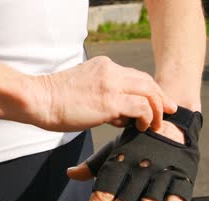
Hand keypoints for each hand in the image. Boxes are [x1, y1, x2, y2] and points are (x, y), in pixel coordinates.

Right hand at [29, 56, 176, 131]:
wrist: (39, 99)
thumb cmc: (55, 100)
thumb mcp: (83, 89)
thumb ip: (103, 95)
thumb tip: (119, 113)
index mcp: (103, 66)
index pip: (134, 76)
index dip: (149, 90)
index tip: (157, 102)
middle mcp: (110, 71)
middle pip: (146, 81)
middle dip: (161, 97)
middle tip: (169, 111)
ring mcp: (111, 84)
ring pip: (148, 91)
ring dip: (157, 109)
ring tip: (157, 125)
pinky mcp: (109, 101)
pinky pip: (141, 107)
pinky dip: (148, 117)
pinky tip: (144, 127)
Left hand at [67, 115, 200, 200]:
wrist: (171, 124)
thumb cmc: (138, 142)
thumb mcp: (113, 149)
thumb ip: (92, 165)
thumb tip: (71, 173)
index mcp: (119, 163)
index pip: (103, 192)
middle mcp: (138, 170)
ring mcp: (160, 175)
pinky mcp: (181, 179)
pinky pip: (176, 199)